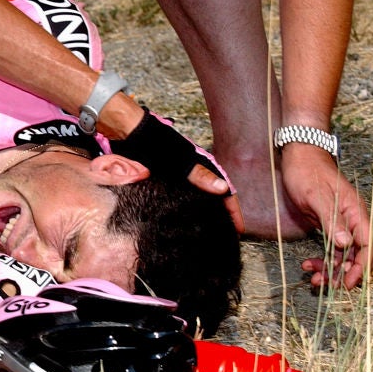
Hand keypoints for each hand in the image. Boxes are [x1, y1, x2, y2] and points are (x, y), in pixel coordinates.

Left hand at [109, 109, 239, 230]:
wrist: (133, 135)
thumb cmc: (157, 144)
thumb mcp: (180, 161)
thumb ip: (200, 174)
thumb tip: (223, 188)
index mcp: (203, 169)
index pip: (226, 192)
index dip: (233, 210)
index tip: (239, 229)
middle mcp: (194, 175)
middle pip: (215, 199)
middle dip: (222, 216)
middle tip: (225, 236)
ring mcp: (181, 180)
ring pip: (199, 200)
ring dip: (205, 215)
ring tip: (208, 234)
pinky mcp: (166, 183)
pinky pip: (181, 200)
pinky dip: (186, 212)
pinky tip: (184, 224)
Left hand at [281, 144, 372, 288]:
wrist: (299, 158)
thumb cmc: (308, 173)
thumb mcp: (316, 196)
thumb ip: (331, 220)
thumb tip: (346, 243)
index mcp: (356, 213)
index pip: (368, 246)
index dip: (361, 267)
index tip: (348, 282)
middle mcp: (353, 221)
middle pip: (359, 255)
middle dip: (345, 273)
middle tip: (325, 284)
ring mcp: (342, 225)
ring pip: (345, 256)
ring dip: (332, 270)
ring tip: (313, 278)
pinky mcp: (330, 227)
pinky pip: (333, 250)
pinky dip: (324, 261)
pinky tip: (309, 265)